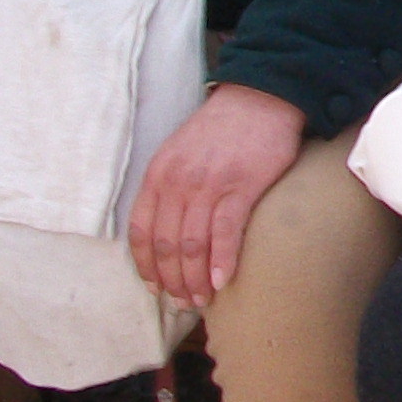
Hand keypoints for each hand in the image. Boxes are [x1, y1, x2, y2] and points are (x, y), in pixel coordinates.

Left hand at [128, 84, 305, 309]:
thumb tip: (165, 227)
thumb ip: (168, 186)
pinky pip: (225, 232)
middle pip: (166, 245)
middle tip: (182, 302)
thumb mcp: (179, 152)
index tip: (155, 287)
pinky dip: (221, 261)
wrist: (260, 99)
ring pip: (192, 245)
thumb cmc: (222, 129)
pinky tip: (222, 281)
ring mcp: (208, 185)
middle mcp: (177, 182)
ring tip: (201, 299)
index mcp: (158, 175)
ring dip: (194, 279)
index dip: (146, 266)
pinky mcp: (241, 186)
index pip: (141, 231)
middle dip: (171, 280)